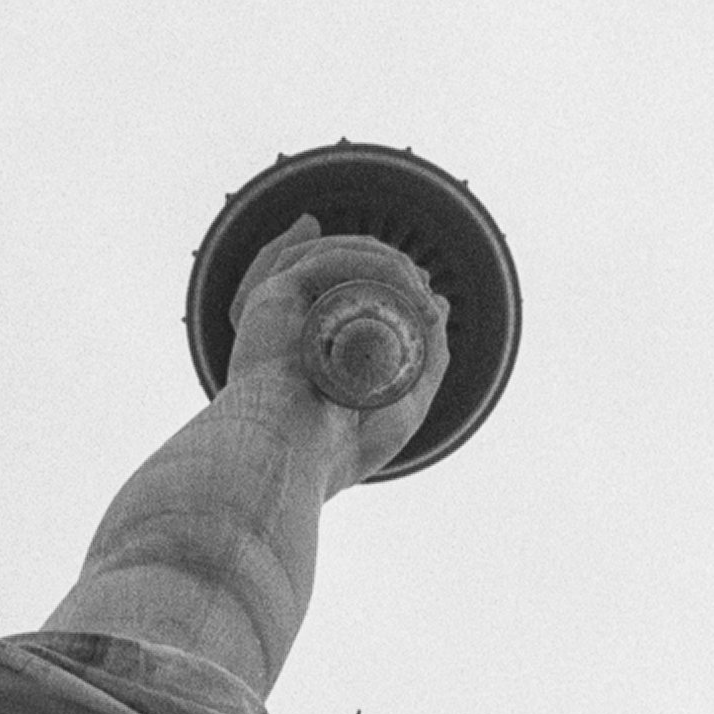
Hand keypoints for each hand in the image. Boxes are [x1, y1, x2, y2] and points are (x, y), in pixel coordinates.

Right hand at [225, 215, 450, 490]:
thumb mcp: (403, 406)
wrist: (294, 460)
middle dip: (390, 265)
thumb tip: (439, 304)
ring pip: (334, 253)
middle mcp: (290, 321)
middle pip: (341, 265)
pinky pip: (328, 259)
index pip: (346, 291)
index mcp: (309, 345)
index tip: (428, 301)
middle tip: (424, 286)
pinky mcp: (273, 294)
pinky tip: (406, 285)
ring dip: (386, 262)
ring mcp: (280, 305)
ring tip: (421, 291)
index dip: (390, 283)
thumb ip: (426, 359)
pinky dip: (373, 264)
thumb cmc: (337, 448)